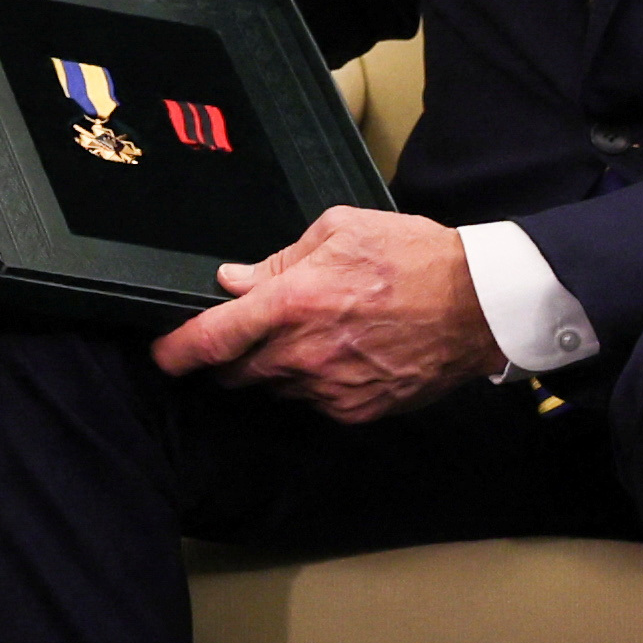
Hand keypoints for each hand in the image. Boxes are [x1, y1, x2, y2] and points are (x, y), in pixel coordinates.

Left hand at [157, 206, 493, 421]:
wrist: (480, 304)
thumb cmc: (415, 257)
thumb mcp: (341, 231)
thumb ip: (279, 260)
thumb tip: (235, 280)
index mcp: (293, 303)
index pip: (213, 337)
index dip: (177, 351)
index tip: (162, 356)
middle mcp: (305, 353)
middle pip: (236, 372)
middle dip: (232, 356)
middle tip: (254, 331)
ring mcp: (331, 389)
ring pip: (276, 387)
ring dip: (279, 366)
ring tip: (320, 333)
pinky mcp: (357, 411)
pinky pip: (315, 401)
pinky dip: (317, 382)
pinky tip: (347, 353)